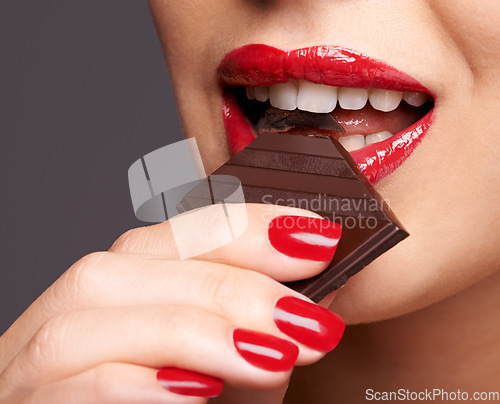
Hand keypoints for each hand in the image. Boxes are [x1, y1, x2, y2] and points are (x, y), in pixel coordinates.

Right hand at [0, 204, 343, 403]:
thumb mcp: (236, 374)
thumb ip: (262, 331)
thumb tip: (319, 294)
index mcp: (119, 294)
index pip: (171, 231)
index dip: (241, 226)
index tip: (311, 236)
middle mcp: (69, 313)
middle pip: (132, 257)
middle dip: (227, 279)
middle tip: (304, 314)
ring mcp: (33, 361)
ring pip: (94, 303)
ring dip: (196, 324)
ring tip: (274, 355)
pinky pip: (71, 379)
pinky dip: (141, 378)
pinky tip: (199, 389)